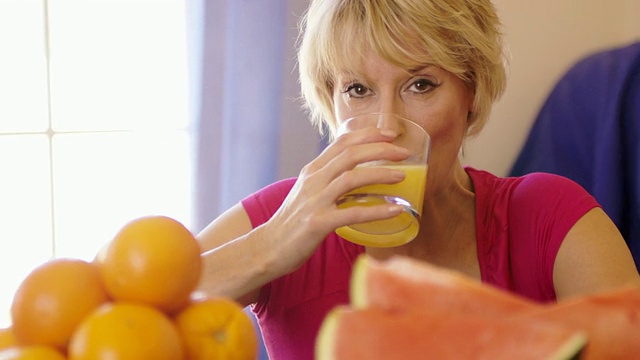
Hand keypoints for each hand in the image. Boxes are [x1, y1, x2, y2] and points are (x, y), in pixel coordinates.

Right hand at [265, 127, 409, 271]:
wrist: (268, 248)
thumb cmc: (292, 222)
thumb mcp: (307, 192)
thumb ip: (326, 178)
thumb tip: (354, 171)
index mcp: (312, 170)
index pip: (342, 142)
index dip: (368, 134)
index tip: (391, 134)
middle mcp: (313, 181)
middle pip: (350, 154)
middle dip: (380, 149)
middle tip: (404, 152)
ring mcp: (315, 201)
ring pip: (352, 178)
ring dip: (380, 174)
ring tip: (402, 175)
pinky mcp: (318, 223)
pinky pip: (353, 213)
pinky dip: (378, 210)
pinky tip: (396, 211)